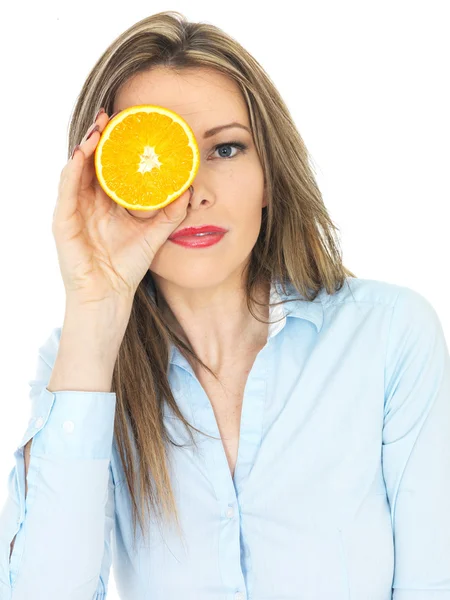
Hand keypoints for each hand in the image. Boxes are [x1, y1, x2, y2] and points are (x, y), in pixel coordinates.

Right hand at [52, 109, 190, 307]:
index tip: (127, 123)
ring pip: (75, 171)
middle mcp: (88, 202)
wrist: (110, 296)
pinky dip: (72, 172)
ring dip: (84, 147)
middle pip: (90, 162)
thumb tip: (190, 190)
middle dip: (98, 137)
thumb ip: (171, 213)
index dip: (114, 144)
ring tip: (97, 128)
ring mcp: (74, 211)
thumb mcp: (154, 234)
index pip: (108, 166)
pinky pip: (66, 192)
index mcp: (107, 202)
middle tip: (110, 116)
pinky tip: (81, 156)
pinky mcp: (63, 223)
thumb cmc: (127, 266)